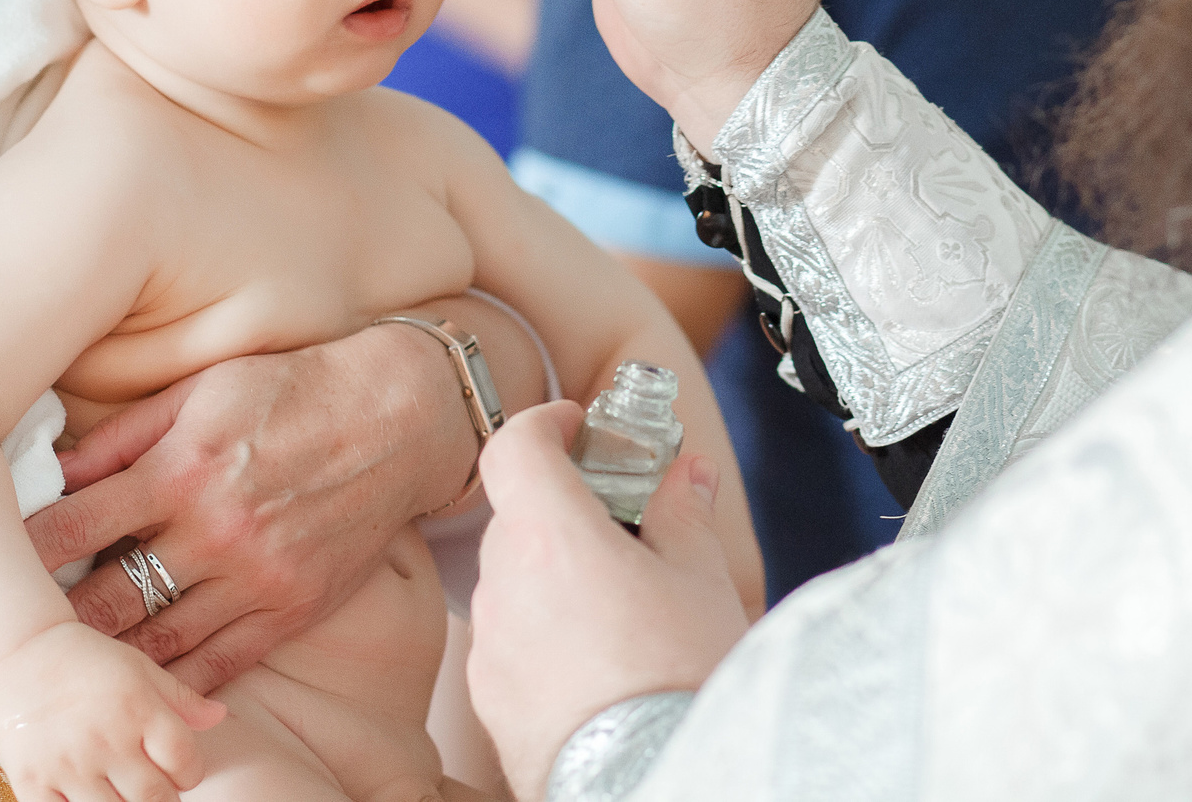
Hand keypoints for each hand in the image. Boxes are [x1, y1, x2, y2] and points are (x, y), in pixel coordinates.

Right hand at [0, 621, 225, 801]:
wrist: (17, 654)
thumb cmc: (86, 661)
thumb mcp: (140, 668)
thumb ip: (181, 698)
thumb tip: (219, 717)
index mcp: (138, 709)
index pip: (186, 764)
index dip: (190, 773)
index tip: (179, 770)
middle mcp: (106, 739)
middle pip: (156, 799)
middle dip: (162, 797)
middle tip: (151, 787)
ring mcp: (68, 765)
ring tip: (120, 791)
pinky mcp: (33, 783)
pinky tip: (86, 796)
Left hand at [26, 323, 475, 693]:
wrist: (400, 418)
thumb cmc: (291, 390)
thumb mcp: (201, 391)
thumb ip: (123, 437)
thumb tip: (52, 470)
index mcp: (182, 467)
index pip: (74, 523)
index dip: (23, 549)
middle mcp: (213, 529)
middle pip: (105, 598)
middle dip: (52, 620)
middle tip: (14, 632)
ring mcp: (254, 577)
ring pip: (156, 642)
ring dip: (104, 660)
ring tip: (62, 669)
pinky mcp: (290, 610)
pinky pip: (218, 665)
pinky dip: (172, 685)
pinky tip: (137, 690)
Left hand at [467, 403, 749, 801]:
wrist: (652, 780)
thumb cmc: (680, 682)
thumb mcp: (702, 581)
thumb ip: (684, 513)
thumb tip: (687, 474)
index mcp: (549, 538)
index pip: (512, 446)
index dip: (544, 425)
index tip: (577, 427)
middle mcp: (503, 587)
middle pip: (518, 517)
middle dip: (565, 510)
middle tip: (623, 523)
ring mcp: (489, 648)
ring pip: (513, 582)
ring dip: (554, 576)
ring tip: (622, 606)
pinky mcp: (489, 701)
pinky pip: (509, 641)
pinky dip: (543, 633)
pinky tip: (598, 660)